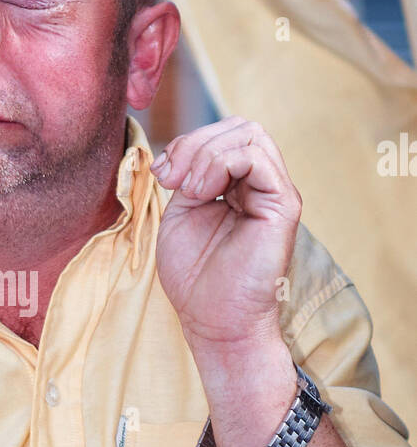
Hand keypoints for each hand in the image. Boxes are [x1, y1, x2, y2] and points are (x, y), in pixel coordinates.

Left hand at [150, 117, 300, 354]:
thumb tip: (182, 150)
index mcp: (237, 185)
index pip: (222, 135)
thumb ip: (186, 176)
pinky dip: (220, 164)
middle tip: (171, 178)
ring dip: (205, 154)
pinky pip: (256, 157)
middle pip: (238, 126)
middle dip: (195, 142)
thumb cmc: (195, 277)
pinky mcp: (284, 204)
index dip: (187, 143)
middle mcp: (260, 185)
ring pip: (249, 134)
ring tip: (188, 190)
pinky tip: (202, 193)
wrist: (213, 320)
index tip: (162, 174)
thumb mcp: (180, 214)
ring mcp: (275, 192)